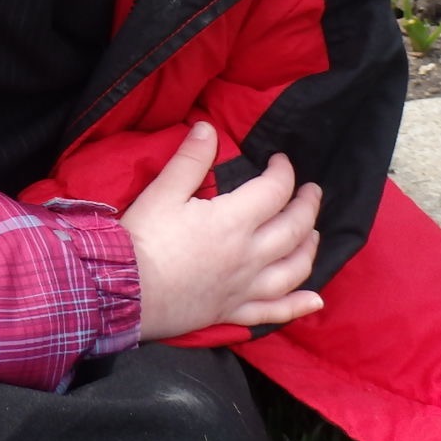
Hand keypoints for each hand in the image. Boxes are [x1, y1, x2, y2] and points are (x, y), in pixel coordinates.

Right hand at [120, 121, 323, 341]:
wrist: (125, 290)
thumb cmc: (143, 239)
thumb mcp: (163, 191)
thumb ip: (190, 160)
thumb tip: (208, 128)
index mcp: (233, 221)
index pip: (274, 191)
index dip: (283, 172)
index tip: (280, 160)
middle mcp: (249, 255)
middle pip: (293, 229)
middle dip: (307, 206)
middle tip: (311, 192)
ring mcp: (245, 287)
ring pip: (293, 269)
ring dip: (309, 249)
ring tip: (314, 235)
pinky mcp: (234, 311)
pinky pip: (275, 311)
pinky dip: (298, 306)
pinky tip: (315, 301)